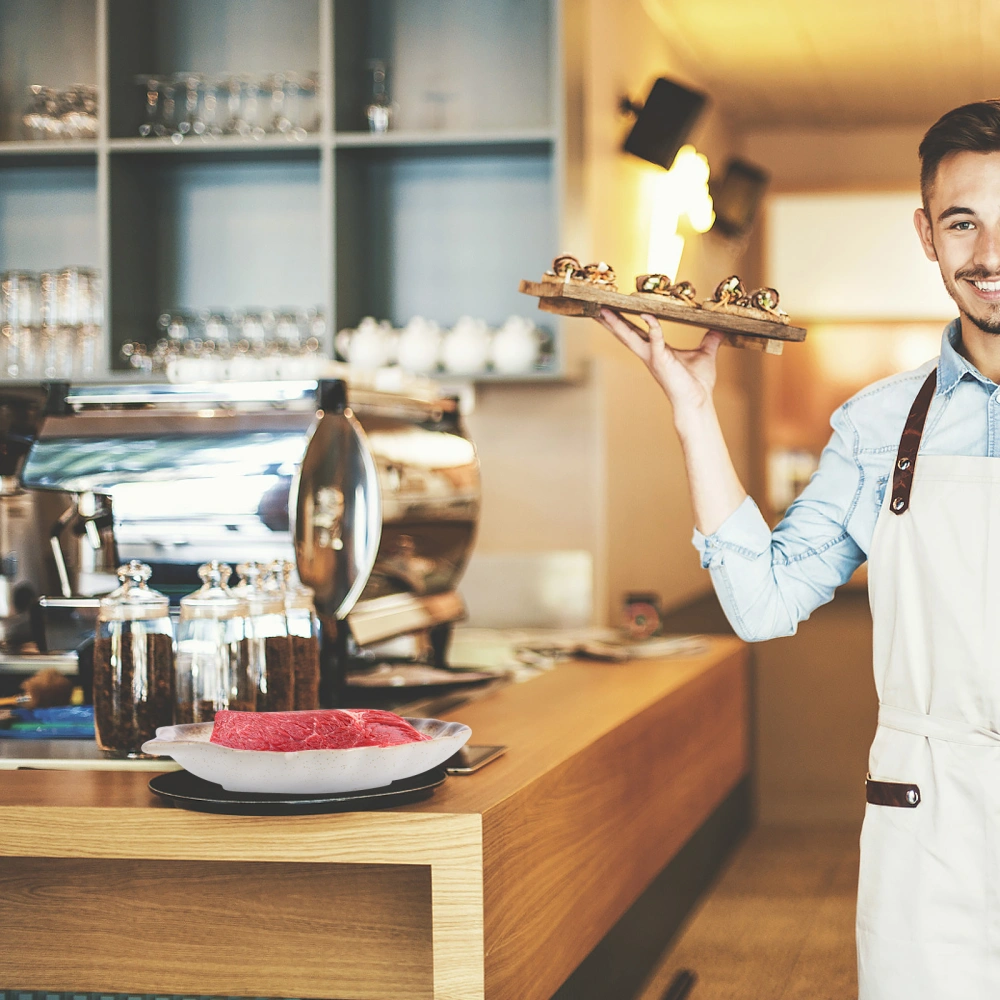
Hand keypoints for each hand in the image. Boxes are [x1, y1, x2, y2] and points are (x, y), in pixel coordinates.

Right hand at [597, 308, 723, 414]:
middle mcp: (650, 354)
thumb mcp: (706, 354)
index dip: (625, 321)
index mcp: (657, 351)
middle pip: (626, 333)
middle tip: (598, 307)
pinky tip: (647, 314)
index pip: (637, 332)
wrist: (698, 401)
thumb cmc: (698, 383)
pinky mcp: (661, 360)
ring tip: (603, 311)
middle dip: (611, 321)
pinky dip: (652, 325)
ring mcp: (653, 357)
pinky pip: (655, 338)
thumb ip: (709, 340)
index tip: (615, 309)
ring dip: (617, 323)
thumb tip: (718, 329)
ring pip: (630, 336)